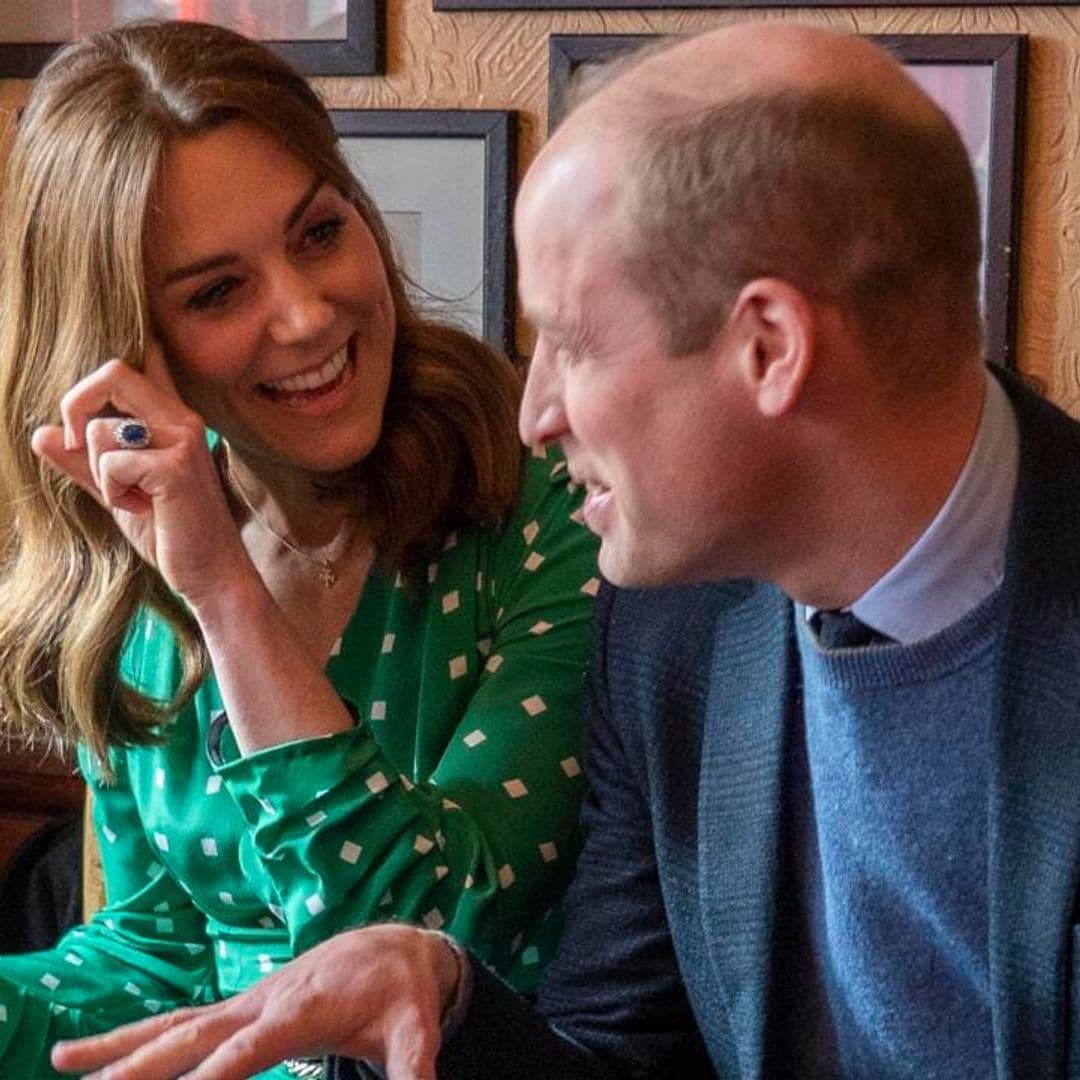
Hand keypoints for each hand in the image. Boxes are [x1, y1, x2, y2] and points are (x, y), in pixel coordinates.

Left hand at [30, 346, 251, 606]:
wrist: (212, 572)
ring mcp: (182, 441)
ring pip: (101, 429)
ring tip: (130, 497)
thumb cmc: (171, 532)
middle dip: (75, 406)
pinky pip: (111, 464)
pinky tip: (141, 509)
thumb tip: (41, 434)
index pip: (142, 364)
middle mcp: (182, 420)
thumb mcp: (118, 492)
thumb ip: (84, 462)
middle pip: (113, 372)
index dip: (104, 372)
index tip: (90, 406)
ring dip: (98, 470)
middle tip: (75, 445)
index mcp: (172, 419)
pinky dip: (112, 492)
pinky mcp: (175, 468)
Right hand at [50, 924, 460, 1079]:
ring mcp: (246, 1002)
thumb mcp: (415, 1029)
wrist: (391, 947)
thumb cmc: (401, 991)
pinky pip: (177, 1022)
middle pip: (198, 1033)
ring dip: (121, 1045)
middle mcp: (265, 1000)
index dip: (218, 1071)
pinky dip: (130, 1037)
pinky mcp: (237, 1008)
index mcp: (305, 1008)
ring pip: (175, 1023)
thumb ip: (414, 1066)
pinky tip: (83, 1053)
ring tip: (64, 1061)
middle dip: (148, 1063)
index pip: (254, 1045)